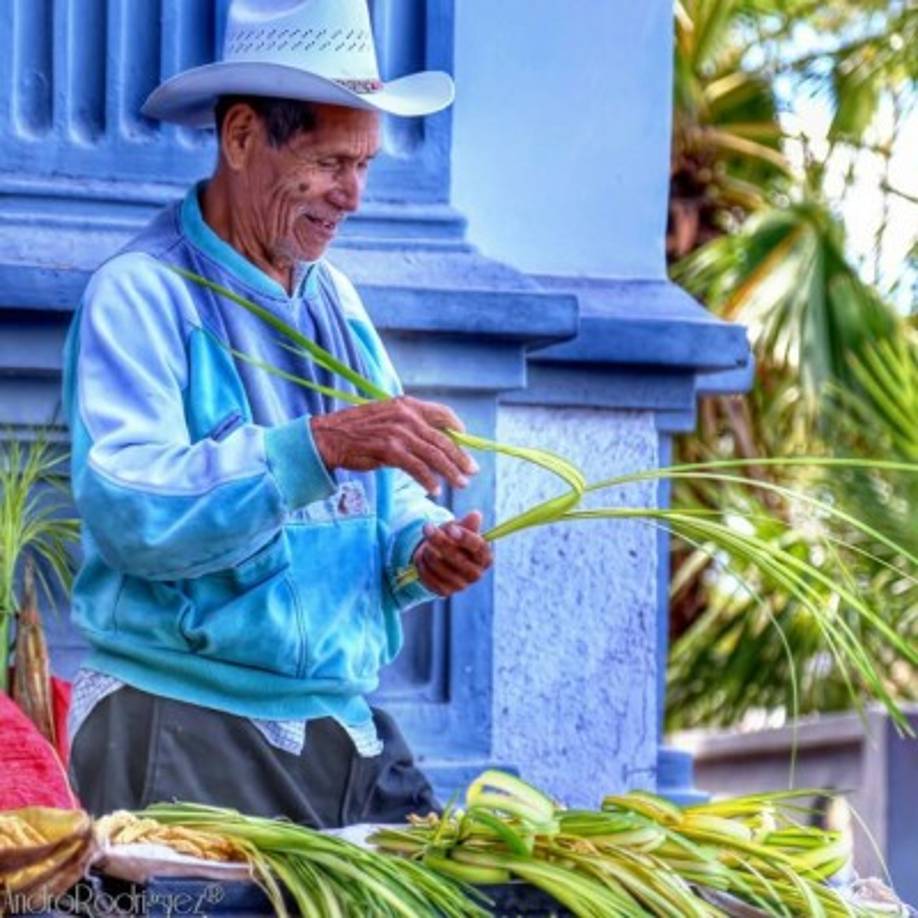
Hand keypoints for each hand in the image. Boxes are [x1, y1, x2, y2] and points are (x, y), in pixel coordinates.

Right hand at [310, 396, 476, 494]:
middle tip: (472, 470)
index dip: (457, 426)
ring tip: (461, 483)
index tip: (465, 438)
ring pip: (434, 455)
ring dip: (451, 471)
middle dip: (461, 457)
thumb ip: (408, 422)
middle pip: (443, 438)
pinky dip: (429, 480)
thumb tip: (431, 437)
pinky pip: (418, 468)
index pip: (441, 412)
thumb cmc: (357, 429)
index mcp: (406, 404)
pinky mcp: (390, 451)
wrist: (329, 437)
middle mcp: (406, 416)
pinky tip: (435, 489)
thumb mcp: (385, 416)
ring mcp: (399, 433)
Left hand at [413, 511, 492, 596]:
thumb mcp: (460, 528)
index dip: (465, 537)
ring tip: (425, 543)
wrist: (440, 557)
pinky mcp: (446, 592)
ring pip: (440, 567)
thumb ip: (467, 524)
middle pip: (458, 558)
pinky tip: (421, 556)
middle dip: (440, 541)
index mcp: (484, 556)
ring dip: (428, 552)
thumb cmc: (453, 539)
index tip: (450, 528)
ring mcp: (461, 585)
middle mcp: (476, 573)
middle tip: (427, 527)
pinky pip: (430, 578)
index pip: (478, 547)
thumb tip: (476, 515)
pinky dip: (422, 565)